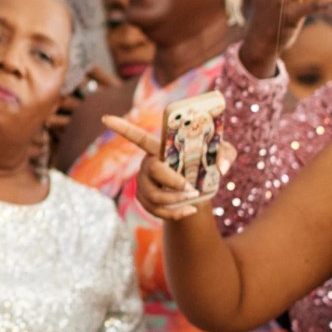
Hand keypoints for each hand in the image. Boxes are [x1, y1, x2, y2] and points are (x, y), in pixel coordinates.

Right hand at [101, 115, 229, 222]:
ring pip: (154, 195)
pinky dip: (175, 213)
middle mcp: (148, 164)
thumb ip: (226, 152)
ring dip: (175, 200)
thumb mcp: (222, 152)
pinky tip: (190, 210)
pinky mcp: (145, 201)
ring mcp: (144, 183)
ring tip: (194, 200)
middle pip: (153, 170)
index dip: (122, 128)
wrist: (200, 189)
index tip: (105, 118)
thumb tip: (221, 167)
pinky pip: (156, 210)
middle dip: (171, 181)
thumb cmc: (209, 163)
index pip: (138, 137)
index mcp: (161, 147)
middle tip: (191, 188)